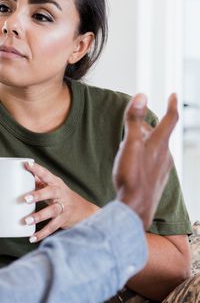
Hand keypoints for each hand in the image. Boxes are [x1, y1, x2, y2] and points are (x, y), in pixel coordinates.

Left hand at [23, 162, 99, 242]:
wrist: (85, 211)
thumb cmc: (62, 196)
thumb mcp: (53, 186)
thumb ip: (39, 181)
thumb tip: (22, 173)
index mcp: (56, 183)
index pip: (46, 174)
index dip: (37, 169)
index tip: (27, 164)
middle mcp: (60, 194)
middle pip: (50, 193)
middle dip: (38, 195)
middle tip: (25, 199)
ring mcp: (63, 207)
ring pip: (52, 211)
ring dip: (39, 216)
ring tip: (27, 221)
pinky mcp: (64, 220)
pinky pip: (52, 227)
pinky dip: (42, 233)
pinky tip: (32, 238)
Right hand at [113, 93, 177, 227]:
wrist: (136, 208)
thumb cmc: (131, 176)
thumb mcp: (129, 145)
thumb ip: (134, 121)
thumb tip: (141, 96)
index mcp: (159, 144)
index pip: (170, 119)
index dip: (171, 105)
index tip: (172, 94)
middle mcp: (165, 155)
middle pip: (159, 134)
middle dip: (148, 126)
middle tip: (137, 122)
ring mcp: (162, 169)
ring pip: (156, 149)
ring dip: (145, 142)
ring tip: (131, 144)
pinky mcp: (157, 180)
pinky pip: (153, 162)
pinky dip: (145, 156)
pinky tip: (134, 164)